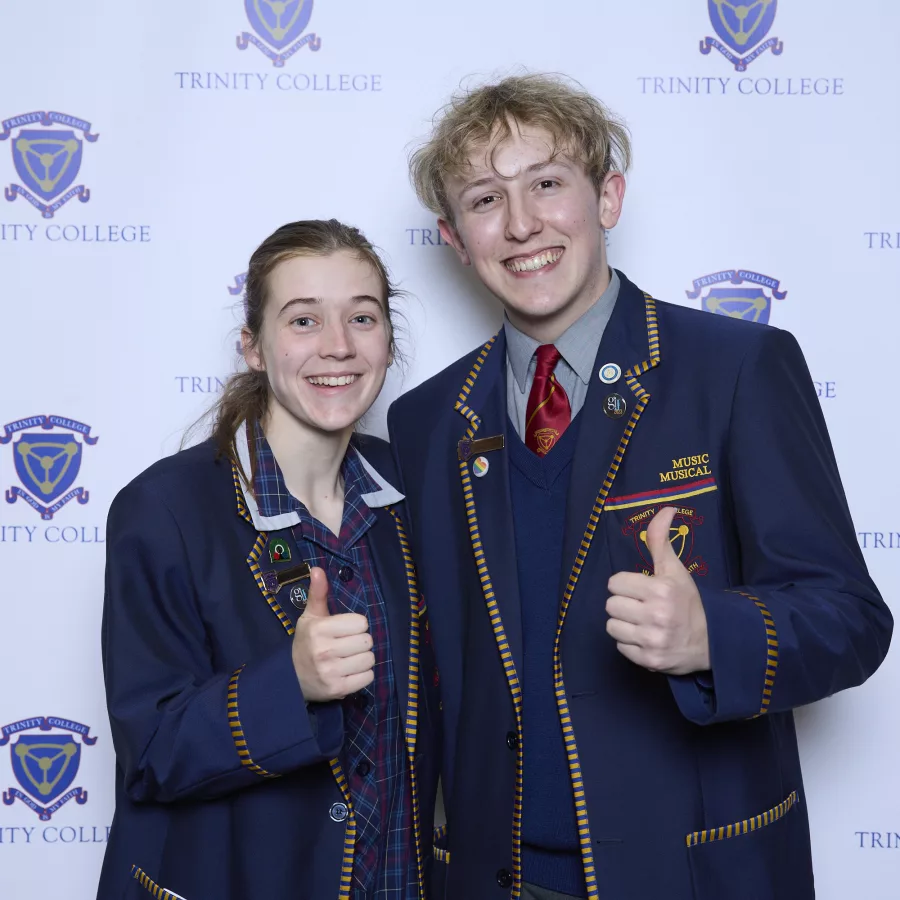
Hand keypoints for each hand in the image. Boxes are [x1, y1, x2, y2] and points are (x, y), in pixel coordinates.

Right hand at [291, 567, 374, 700]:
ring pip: (369, 659)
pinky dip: (363, 675)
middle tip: (346, 645)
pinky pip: (368, 677)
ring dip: (363, 659)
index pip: (361, 623)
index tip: (344, 630)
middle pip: (368, 641)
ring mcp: (331, 672)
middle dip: (360, 642)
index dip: (356, 626)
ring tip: (348, 659)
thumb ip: (318, 593)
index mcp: (320, 629)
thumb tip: (317, 569)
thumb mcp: (310, 617)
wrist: (290, 677)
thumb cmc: (306, 642)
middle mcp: (325, 651)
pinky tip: (349, 672)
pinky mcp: (338, 690)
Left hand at [605, 506, 709, 674]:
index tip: (641, 589)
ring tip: (642, 623)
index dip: (626, 585)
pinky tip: (646, 638)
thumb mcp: (675, 569)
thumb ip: (660, 540)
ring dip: (624, 624)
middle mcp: (655, 615)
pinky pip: (620, 647)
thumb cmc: (688, 602)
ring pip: (612, 626)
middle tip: (641, 607)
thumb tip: (666, 508)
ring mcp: (652, 640)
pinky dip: (630, 643)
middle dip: (624, 604)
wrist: (713, 641)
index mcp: (660, 589)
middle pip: (610, 605)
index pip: (615, 583)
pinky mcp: (649, 660)